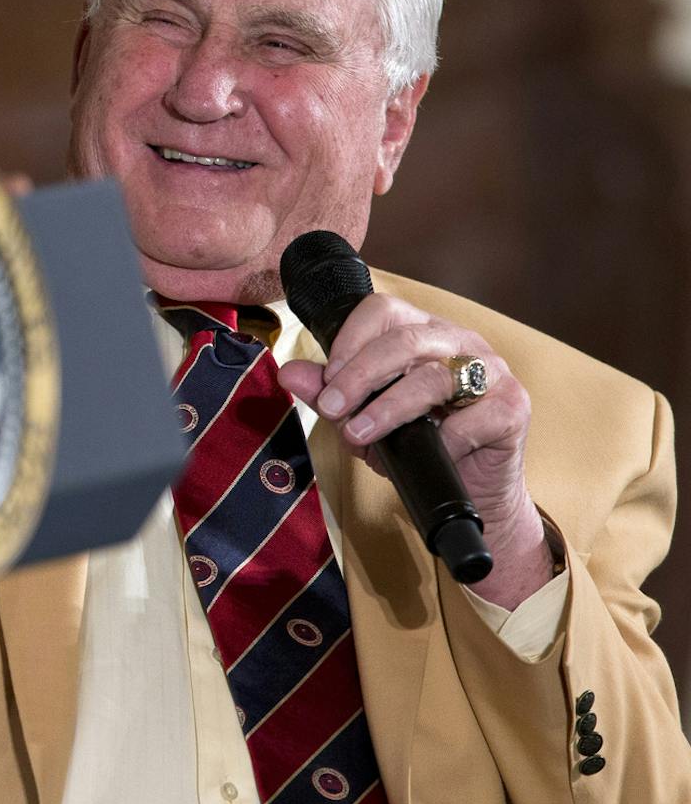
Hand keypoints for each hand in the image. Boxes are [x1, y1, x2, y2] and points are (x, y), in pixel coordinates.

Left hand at [275, 294, 553, 607]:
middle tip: (331, 408)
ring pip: (434, 376)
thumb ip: (328, 393)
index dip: (349, 340)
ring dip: (390, 407)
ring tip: (360, 432)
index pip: (382, 310)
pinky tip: (431, 450)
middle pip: (405, 339)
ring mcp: (492, 370)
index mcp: (422, 331)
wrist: (471, 494)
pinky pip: (475, 416)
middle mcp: (459, 341)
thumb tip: (289, 373)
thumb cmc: (419, 447)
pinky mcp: (514, 406)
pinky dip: (445, 437)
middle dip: (360, 374)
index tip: (327, 380)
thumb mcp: (364, 419)